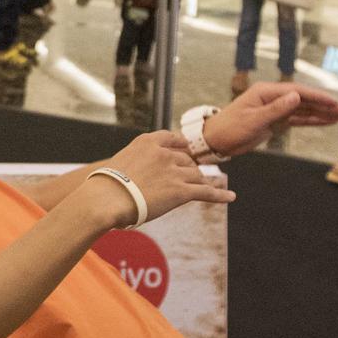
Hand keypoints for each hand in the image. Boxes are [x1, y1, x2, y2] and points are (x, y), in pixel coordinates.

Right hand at [92, 131, 235, 227]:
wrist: (107, 199)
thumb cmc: (106, 185)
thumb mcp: (121, 161)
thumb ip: (138, 161)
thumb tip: (141, 175)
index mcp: (148, 141)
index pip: (173, 138)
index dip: (181, 146)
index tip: (186, 150)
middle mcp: (164, 153)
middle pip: (186, 160)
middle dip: (188, 170)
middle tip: (184, 181)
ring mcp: (174, 172)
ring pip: (195, 176)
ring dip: (198, 183)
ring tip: (206, 190)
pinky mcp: (181, 192)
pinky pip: (205, 192)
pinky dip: (220, 195)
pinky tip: (230, 197)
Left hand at [201, 82, 337, 159]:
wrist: (216, 140)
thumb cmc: (230, 128)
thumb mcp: (253, 120)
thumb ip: (276, 109)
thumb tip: (296, 97)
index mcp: (266, 92)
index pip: (298, 93)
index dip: (317, 98)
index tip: (334, 103)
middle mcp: (274, 97)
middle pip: (306, 100)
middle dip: (328, 106)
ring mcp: (276, 109)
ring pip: (305, 110)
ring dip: (325, 114)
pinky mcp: (277, 121)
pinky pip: (299, 120)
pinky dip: (314, 121)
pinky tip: (329, 122)